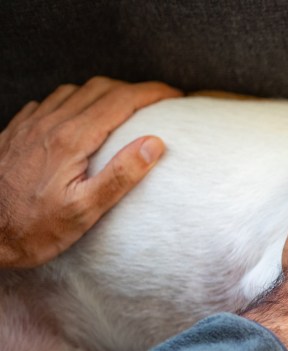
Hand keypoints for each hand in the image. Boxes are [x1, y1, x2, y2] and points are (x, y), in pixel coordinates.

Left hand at [0, 77, 181, 267]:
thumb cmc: (33, 229)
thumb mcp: (85, 211)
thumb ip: (121, 175)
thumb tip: (154, 144)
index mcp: (72, 140)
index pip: (120, 101)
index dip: (152, 92)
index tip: (175, 95)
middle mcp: (49, 124)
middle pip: (99, 88)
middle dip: (133, 89)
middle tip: (157, 102)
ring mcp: (29, 125)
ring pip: (73, 91)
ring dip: (104, 92)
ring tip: (124, 108)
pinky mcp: (16, 131)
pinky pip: (49, 102)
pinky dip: (74, 101)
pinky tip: (79, 118)